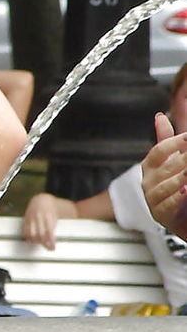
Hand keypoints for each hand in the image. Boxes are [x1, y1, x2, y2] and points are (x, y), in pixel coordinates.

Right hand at [21, 193, 60, 249]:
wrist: (41, 200)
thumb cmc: (50, 210)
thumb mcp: (54, 217)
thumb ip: (52, 228)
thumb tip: (52, 242)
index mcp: (48, 217)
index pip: (49, 232)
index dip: (51, 242)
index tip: (53, 248)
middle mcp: (39, 218)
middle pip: (40, 235)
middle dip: (44, 243)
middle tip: (47, 247)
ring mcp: (31, 219)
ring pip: (31, 234)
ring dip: (35, 241)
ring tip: (39, 243)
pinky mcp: (26, 219)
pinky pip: (25, 231)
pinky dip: (28, 237)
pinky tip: (31, 239)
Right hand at [141, 113, 186, 238]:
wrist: (177, 214)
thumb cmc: (174, 184)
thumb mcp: (169, 160)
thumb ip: (165, 139)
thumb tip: (159, 116)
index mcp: (149, 166)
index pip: (159, 151)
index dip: (175, 143)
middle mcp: (148, 182)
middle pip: (167, 167)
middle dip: (183, 159)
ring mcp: (152, 198)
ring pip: (168, 185)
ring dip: (181, 178)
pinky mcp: (160, 214)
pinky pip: (169, 203)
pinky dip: (178, 197)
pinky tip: (185, 190)